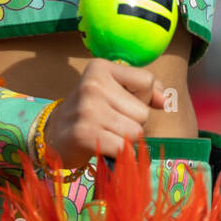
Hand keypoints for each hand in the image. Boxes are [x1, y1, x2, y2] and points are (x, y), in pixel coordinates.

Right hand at [44, 58, 165, 168]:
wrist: (54, 134)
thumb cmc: (92, 111)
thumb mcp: (115, 90)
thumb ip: (145, 90)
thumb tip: (165, 100)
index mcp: (100, 68)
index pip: (146, 81)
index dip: (142, 98)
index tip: (123, 102)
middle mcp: (92, 85)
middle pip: (143, 111)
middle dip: (133, 122)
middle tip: (110, 122)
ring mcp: (87, 110)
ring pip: (136, 131)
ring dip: (126, 139)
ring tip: (106, 133)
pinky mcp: (84, 134)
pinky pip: (122, 148)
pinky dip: (118, 152)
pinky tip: (102, 145)